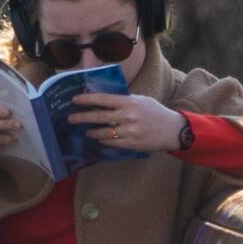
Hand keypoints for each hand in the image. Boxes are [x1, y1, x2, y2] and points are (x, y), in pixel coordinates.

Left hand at [68, 89, 185, 153]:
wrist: (172, 130)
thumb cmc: (155, 113)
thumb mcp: (141, 100)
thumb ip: (124, 100)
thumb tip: (104, 100)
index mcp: (129, 102)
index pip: (103, 99)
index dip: (87, 99)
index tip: (75, 100)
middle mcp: (127, 116)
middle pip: (99, 116)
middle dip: (82, 117)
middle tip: (71, 119)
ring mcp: (129, 131)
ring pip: (103, 132)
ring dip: (92, 132)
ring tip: (87, 132)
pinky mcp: (131, 143)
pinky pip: (111, 143)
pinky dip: (104, 141)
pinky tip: (100, 139)